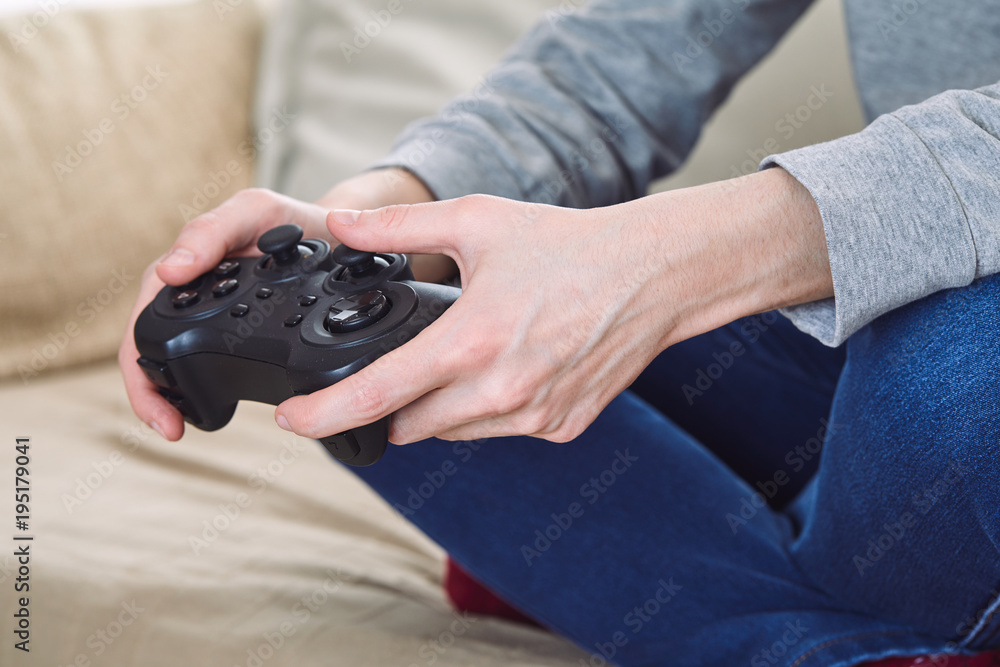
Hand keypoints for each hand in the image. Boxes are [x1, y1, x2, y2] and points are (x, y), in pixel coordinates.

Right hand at [119, 169, 435, 439]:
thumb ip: (213, 231)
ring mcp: (216, 319)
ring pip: (176, 364)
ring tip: (179, 426)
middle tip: (168, 427)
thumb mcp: (254, 212)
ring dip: (172, 399)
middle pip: (152, 352)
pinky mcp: (243, 334)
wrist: (335, 236)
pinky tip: (213, 413)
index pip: (142, 319)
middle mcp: (193, 297)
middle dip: (151, 394)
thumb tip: (169, 272)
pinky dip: (205, 393)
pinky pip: (212, 365)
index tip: (158, 401)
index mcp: (185, 270)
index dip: (140, 364)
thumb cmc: (290, 220)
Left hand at [274, 168, 832, 444]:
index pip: (378, 395)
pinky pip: (501, 431)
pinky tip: (511, 367)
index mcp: (470, 342)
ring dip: (443, 406)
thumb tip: (340, 224)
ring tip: (468, 355)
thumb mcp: (478, 222)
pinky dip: (489, 409)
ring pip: (455, 433)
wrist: (653, 274)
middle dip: (395, 402)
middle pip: (410, 424)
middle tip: (408, 362)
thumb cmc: (569, 245)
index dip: (326, 415)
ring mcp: (535, 415)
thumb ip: (398, 227)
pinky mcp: (561, 427)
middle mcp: (501, 391)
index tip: (293, 423)